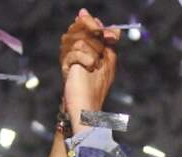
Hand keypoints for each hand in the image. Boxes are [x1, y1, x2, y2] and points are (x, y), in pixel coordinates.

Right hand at [62, 10, 119, 129]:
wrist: (87, 108)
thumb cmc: (98, 88)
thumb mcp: (109, 63)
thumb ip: (109, 45)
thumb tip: (115, 29)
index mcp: (84, 49)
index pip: (84, 27)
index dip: (91, 24)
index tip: (99, 27)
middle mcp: (74, 51)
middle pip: (78, 30)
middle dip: (92, 37)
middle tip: (101, 49)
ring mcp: (69, 58)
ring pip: (77, 40)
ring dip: (91, 51)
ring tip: (94, 64)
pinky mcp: (66, 66)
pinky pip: (75, 52)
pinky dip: (86, 59)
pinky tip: (89, 67)